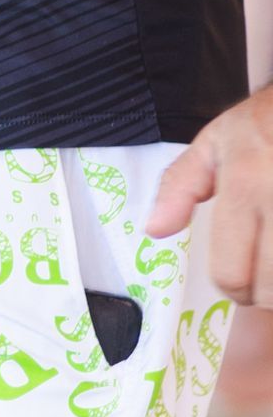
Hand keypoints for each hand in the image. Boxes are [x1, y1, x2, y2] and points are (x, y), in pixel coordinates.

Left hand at [146, 87, 272, 296]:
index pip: (232, 272)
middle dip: (265, 294)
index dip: (233, 288)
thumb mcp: (215, 142)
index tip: (239, 280)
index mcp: (244, 183)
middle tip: (264, 275)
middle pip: (271, 292)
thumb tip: (155, 230)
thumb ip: (180, 186)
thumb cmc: (266, 122)